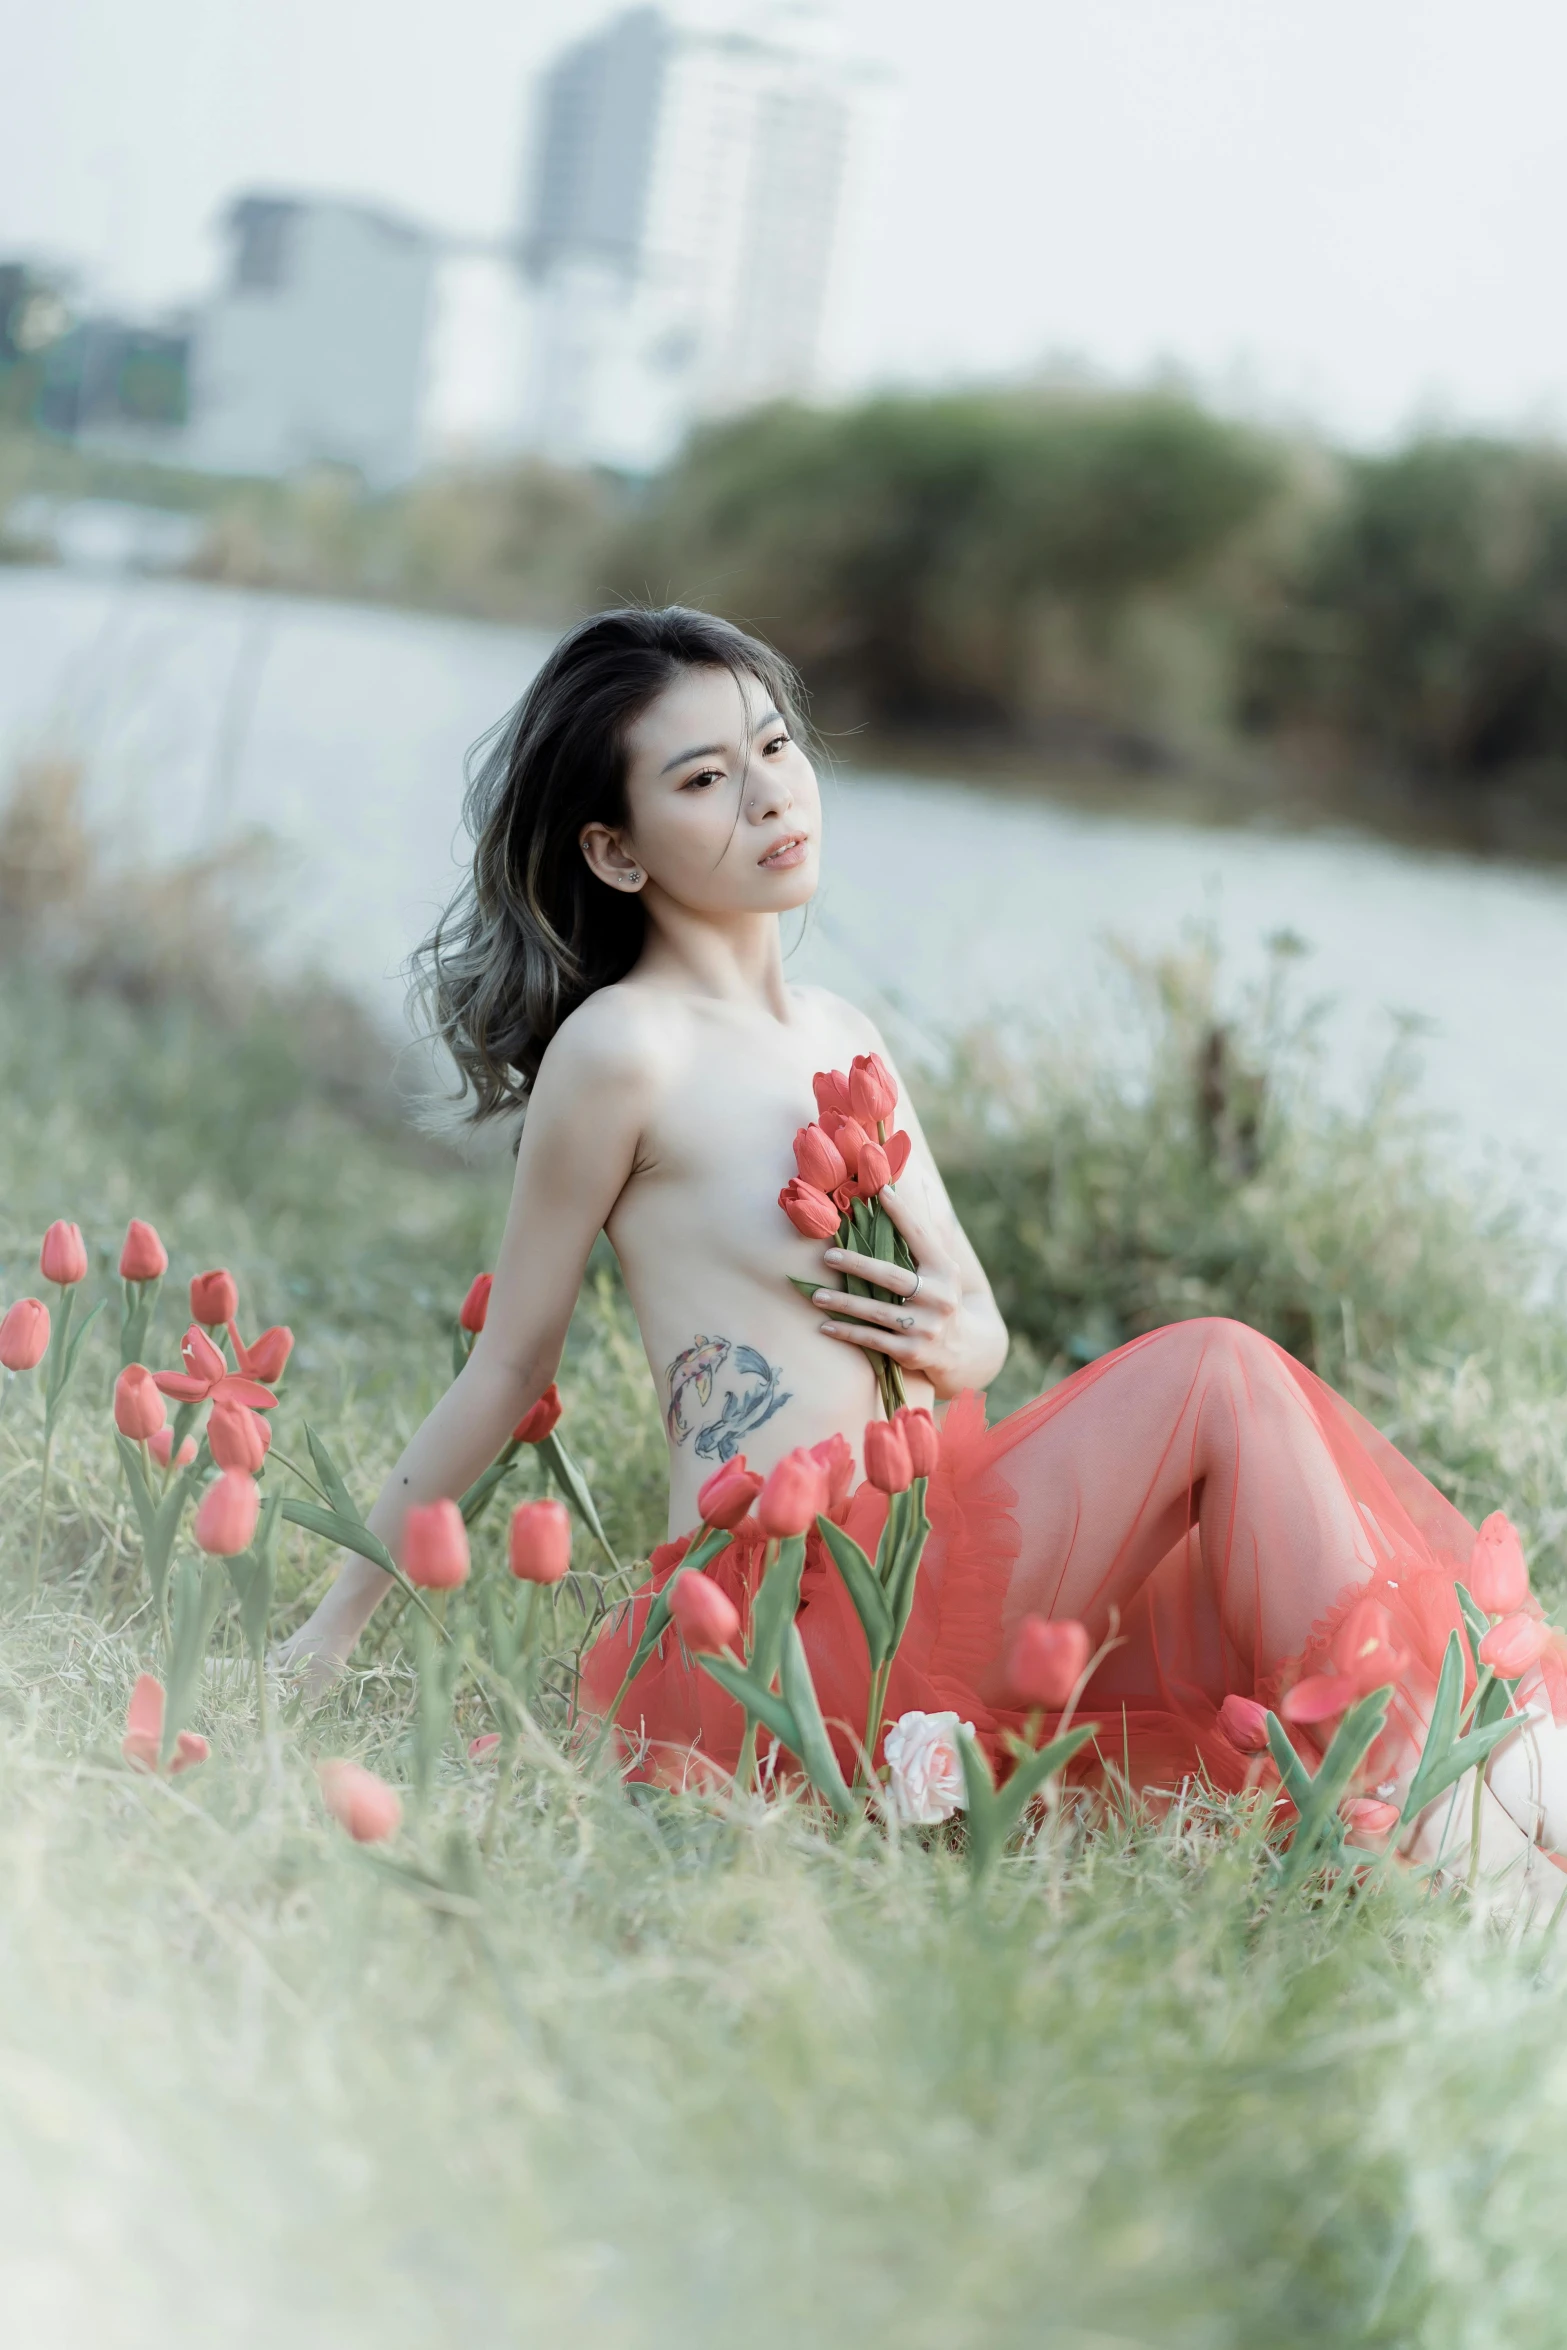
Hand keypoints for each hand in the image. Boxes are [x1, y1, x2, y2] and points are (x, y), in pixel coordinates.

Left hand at [811, 1180, 971, 1396]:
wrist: (964, 1349)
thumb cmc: (942, 1296)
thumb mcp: (942, 1267)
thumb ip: (925, 1232)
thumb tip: (918, 1182)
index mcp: (944, 1269)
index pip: (919, 1236)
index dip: (900, 1213)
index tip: (878, 1191)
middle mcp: (939, 1297)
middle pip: (892, 1276)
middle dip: (858, 1264)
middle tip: (828, 1255)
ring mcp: (926, 1327)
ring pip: (877, 1311)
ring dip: (844, 1303)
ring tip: (816, 1295)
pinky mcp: (912, 1351)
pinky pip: (873, 1340)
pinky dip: (848, 1332)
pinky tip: (826, 1325)